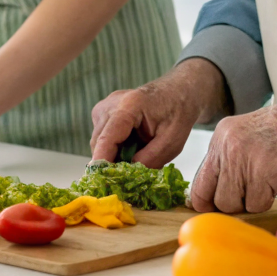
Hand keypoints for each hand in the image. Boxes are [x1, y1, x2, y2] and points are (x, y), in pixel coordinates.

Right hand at [89, 58, 225, 166]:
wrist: (178, 92)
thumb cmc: (178, 113)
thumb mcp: (171, 142)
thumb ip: (149, 160)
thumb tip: (126, 176)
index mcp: (129, 106)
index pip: (107, 137)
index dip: (102, 162)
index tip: (102, 183)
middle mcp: (110, 103)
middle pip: (99, 142)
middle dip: (110, 162)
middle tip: (128, 178)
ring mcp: (104, 106)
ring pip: (98, 141)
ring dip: (112, 155)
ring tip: (136, 157)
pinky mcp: (103, 112)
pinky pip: (101, 137)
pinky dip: (114, 148)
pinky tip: (132, 147)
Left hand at [190, 98, 276, 214]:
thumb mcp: (240, 136)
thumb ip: (225, 160)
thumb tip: (214, 193)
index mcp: (218, 140)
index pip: (199, 183)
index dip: (206, 201)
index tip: (214, 207)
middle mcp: (226, 149)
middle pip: (215, 198)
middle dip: (230, 205)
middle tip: (245, 198)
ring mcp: (242, 160)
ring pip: (232, 204)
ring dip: (249, 203)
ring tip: (262, 186)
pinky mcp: (261, 172)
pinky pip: (256, 204)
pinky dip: (265, 200)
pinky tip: (273, 184)